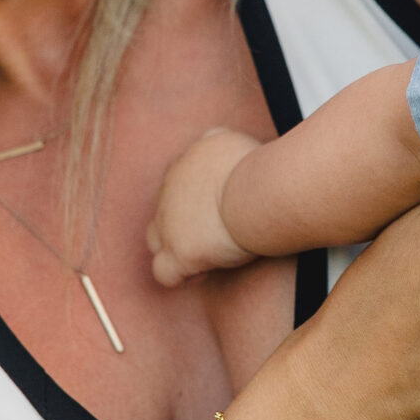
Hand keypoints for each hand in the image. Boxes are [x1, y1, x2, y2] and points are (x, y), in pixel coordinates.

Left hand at [148, 129, 261, 285]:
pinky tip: (203, 273)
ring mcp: (170, 221)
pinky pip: (164, 272)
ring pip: (155, 238)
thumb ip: (223, 146)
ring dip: (177, 248)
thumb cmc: (263, 170)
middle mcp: (172, 187)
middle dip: (186, 223)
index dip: (198, 199)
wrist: (260, 194)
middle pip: (166, 208)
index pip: (181, 180)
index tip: (224, 209)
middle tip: (218, 232)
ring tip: (208, 255)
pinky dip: (181, 276)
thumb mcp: (237, 143)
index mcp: (190, 159)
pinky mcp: (179, 252)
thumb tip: (226, 158)